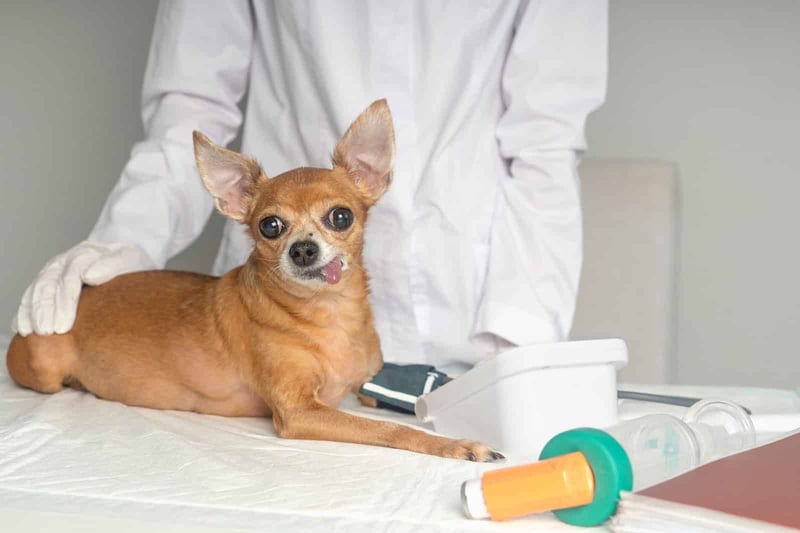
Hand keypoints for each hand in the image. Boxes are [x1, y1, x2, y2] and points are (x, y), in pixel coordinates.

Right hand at [12, 241, 154, 335]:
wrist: (127, 260)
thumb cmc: (131, 263)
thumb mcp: (130, 258)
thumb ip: (112, 265)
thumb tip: (89, 275)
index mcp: (85, 253)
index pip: (70, 277)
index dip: (64, 302)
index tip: (64, 326)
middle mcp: (66, 261)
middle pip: (49, 284)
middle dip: (45, 311)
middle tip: (47, 333)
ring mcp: (55, 270)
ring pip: (37, 290)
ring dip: (32, 312)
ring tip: (33, 333)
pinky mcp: (50, 281)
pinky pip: (32, 295)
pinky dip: (26, 311)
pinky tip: (22, 327)